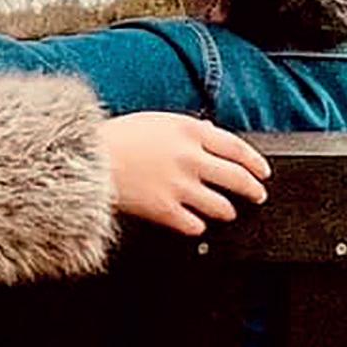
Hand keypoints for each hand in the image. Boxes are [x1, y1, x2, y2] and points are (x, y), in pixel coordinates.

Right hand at [96, 112, 269, 235]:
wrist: (84, 160)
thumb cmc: (114, 139)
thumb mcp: (155, 121)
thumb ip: (186, 129)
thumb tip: (210, 133)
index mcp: (189, 132)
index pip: (237, 148)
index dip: (255, 163)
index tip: (262, 172)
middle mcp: (190, 159)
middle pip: (237, 178)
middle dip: (253, 190)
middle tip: (257, 195)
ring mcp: (180, 187)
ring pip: (222, 206)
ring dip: (227, 210)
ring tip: (226, 211)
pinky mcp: (166, 211)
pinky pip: (196, 226)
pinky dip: (198, 225)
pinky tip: (195, 223)